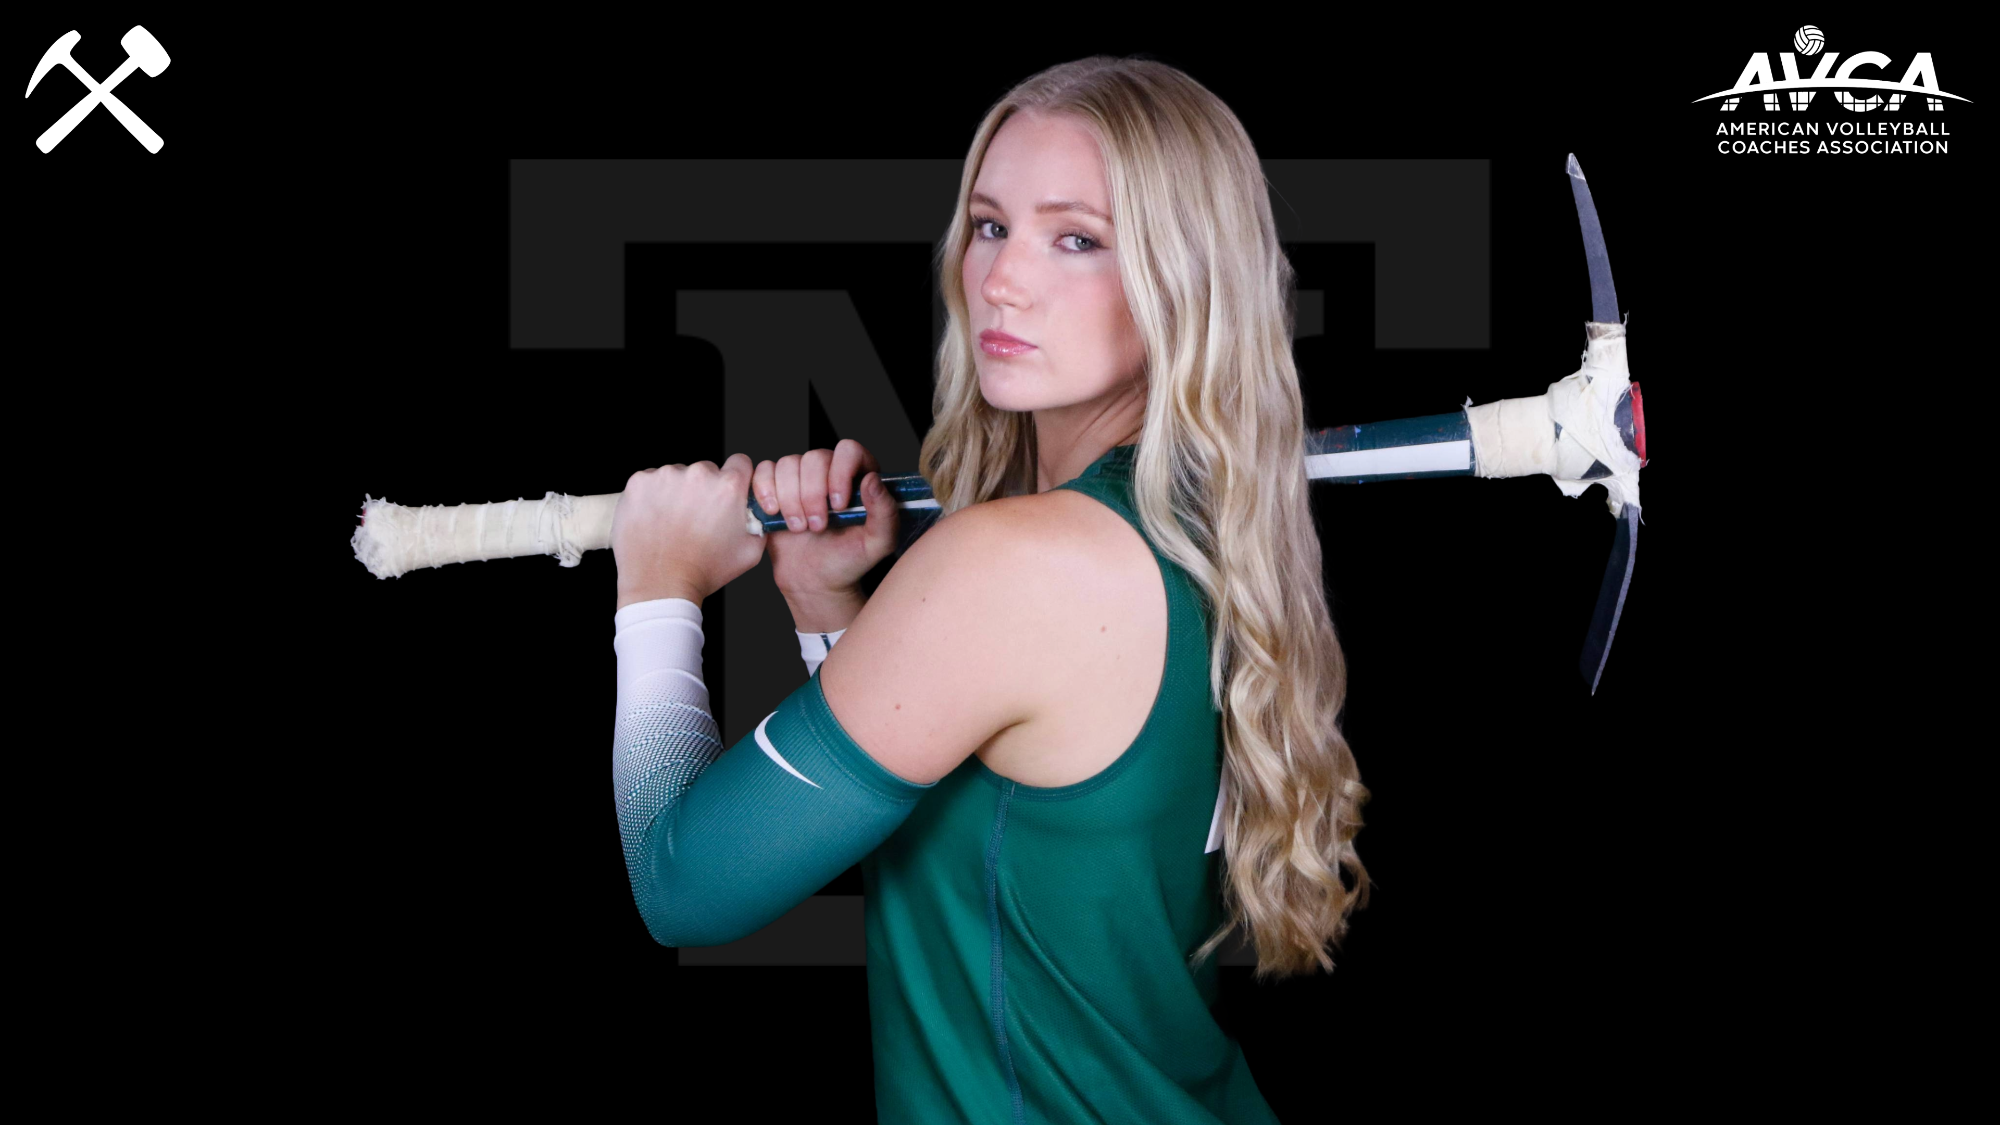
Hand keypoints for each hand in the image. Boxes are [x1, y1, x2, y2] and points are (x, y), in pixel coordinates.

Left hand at [612, 453, 767, 607]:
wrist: (660, 585)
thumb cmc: (703, 571)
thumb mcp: (750, 551)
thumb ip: (759, 521)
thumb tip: (758, 509)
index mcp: (728, 486)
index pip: (740, 462)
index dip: (736, 477)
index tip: (727, 492)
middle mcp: (698, 475)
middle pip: (706, 470)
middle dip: (704, 489)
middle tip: (696, 517)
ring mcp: (665, 476)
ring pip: (676, 476)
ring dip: (676, 492)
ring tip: (672, 523)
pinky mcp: (638, 483)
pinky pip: (650, 481)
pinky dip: (652, 496)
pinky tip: (655, 519)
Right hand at [753, 438, 899, 598]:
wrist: (815, 581)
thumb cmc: (848, 561)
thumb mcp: (877, 544)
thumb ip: (885, 513)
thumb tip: (872, 480)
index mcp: (859, 476)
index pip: (849, 451)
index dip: (840, 472)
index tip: (839, 505)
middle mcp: (829, 470)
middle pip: (814, 457)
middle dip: (812, 495)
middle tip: (818, 526)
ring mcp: (800, 476)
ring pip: (788, 464)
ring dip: (790, 499)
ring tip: (799, 527)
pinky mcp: (774, 486)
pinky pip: (764, 471)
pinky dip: (765, 491)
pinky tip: (774, 513)